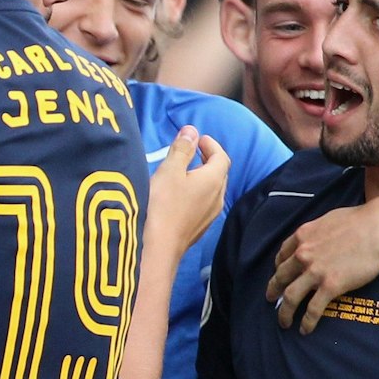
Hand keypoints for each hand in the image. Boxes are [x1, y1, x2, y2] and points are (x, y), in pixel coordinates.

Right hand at [146, 127, 229, 262]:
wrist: (157, 247)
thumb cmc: (162, 205)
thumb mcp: (169, 170)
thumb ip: (182, 149)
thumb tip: (192, 131)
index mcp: (213, 180)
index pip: (221, 157)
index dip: (211, 145)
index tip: (198, 139)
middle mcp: (217, 197)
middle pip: (219, 173)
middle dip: (208, 159)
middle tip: (192, 151)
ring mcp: (209, 215)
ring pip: (212, 190)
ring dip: (202, 177)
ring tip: (185, 172)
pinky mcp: (199, 228)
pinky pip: (204, 203)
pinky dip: (197, 192)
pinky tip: (180, 195)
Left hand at [267, 189, 378, 333]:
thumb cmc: (360, 220)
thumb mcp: (327, 220)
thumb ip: (316, 233)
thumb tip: (317, 240)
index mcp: (302, 237)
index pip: (282, 255)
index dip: (278, 268)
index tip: (279, 276)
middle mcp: (303, 254)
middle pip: (280, 277)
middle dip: (273, 290)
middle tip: (271, 300)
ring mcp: (315, 272)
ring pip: (291, 297)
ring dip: (284, 312)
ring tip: (283, 322)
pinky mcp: (330, 286)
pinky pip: (313, 309)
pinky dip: (306, 322)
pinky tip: (305, 330)